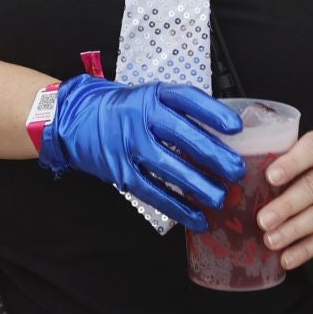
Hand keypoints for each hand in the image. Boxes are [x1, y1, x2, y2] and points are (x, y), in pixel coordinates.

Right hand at [39, 76, 245, 232]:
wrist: (76, 119)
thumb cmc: (123, 110)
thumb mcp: (150, 98)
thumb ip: (180, 113)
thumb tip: (221, 135)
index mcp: (154, 95)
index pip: (188, 99)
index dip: (213, 113)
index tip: (235, 127)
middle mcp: (142, 117)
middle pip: (182, 134)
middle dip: (212, 154)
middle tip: (236, 170)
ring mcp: (130, 145)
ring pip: (168, 167)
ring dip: (197, 185)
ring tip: (221, 198)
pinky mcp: (121, 171)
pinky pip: (152, 191)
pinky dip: (176, 207)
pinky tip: (196, 217)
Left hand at [258, 130, 312, 269]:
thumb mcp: (310, 152)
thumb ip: (286, 161)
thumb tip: (247, 182)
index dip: (291, 163)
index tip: (270, 177)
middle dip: (287, 206)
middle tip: (263, 220)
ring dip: (293, 231)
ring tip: (271, 240)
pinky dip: (305, 250)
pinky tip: (287, 257)